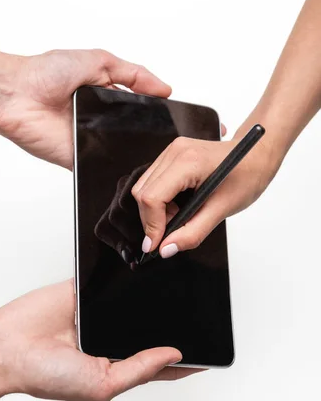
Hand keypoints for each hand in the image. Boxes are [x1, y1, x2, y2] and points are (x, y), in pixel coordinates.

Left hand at [0, 49, 170, 168]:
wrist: (15, 94)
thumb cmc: (46, 72)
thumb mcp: (99, 60)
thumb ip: (133, 74)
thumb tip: (164, 89)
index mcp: (105, 96)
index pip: (139, 108)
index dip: (156, 111)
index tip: (173, 114)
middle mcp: (98, 119)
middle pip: (133, 132)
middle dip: (147, 132)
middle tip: (163, 131)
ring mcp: (90, 140)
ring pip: (121, 151)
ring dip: (132, 147)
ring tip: (145, 143)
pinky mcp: (78, 158)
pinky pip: (102, 166)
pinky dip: (113, 164)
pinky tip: (123, 157)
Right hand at [0, 280, 200, 400]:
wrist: (9, 346)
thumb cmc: (46, 376)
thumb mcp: (101, 384)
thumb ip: (139, 369)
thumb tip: (174, 355)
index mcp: (117, 365)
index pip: (159, 363)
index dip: (184, 358)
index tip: (210, 349)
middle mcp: (112, 337)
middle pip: (149, 326)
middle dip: (169, 320)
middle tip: (197, 308)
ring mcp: (100, 312)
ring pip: (134, 300)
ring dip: (149, 294)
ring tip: (175, 283)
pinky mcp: (86, 291)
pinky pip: (111, 280)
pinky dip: (125, 273)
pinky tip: (143, 266)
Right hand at [131, 131, 276, 257]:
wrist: (256, 155)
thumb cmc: (246, 177)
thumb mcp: (222, 209)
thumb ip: (193, 232)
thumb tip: (165, 249)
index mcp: (188, 161)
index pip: (153, 197)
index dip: (151, 225)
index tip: (155, 247)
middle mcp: (174, 151)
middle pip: (142, 193)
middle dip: (152, 220)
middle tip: (172, 234)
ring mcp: (171, 150)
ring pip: (143, 188)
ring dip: (155, 211)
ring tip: (179, 218)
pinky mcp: (170, 154)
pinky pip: (151, 181)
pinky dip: (159, 201)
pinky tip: (178, 207)